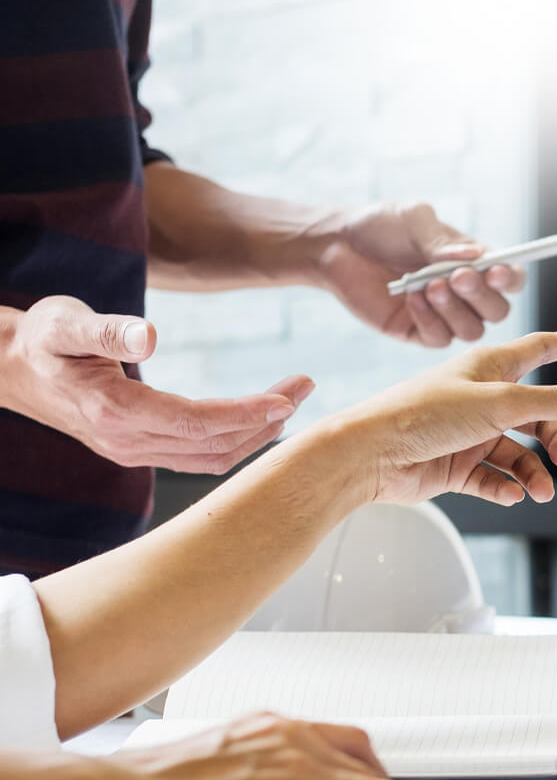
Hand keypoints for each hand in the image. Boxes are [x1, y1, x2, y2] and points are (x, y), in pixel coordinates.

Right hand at [2, 296, 314, 472]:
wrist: (13, 370)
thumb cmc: (43, 339)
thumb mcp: (65, 322)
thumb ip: (106, 329)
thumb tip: (148, 334)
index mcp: (117, 413)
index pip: (197, 423)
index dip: (244, 414)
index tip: (285, 398)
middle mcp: (130, 443)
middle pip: (214, 444)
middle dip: (265, 419)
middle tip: (305, 385)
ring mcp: (136, 453)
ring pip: (211, 457)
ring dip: (257, 434)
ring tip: (291, 400)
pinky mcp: (142, 451)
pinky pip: (199, 457)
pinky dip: (235, 442)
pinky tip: (259, 421)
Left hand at [316, 203, 525, 346]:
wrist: (339, 245)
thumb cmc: (383, 226)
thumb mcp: (415, 221)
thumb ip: (441, 242)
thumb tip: (472, 257)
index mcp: (474, 263)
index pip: (509, 279)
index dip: (510, 279)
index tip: (497, 271)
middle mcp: (465, 294)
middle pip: (497, 311)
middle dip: (481, 296)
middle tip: (457, 277)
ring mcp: (443, 316)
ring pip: (472, 330)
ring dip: (454, 309)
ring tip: (429, 285)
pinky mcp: (418, 332)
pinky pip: (439, 339)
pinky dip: (429, 319)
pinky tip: (412, 297)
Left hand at [343, 325, 556, 505]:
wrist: (371, 455)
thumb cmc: (423, 413)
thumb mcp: (500, 403)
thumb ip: (556, 404)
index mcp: (488, 368)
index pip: (536, 350)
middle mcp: (481, 399)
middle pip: (537, 415)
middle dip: (556, 436)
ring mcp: (468, 435)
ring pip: (517, 455)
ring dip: (533, 473)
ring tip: (539, 490)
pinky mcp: (455, 467)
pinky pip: (492, 480)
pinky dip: (505, 488)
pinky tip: (512, 495)